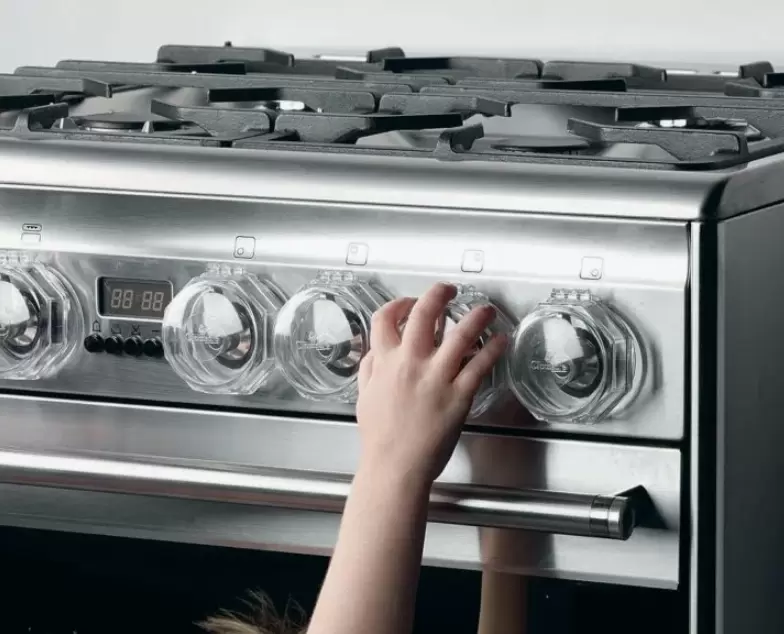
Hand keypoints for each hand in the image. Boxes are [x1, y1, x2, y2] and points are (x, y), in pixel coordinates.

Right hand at [355, 282, 507, 486]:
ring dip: (476, 316)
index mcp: (385, 362)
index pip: (385, 318)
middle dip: (439, 294)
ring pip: (460, 334)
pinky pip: (480, 365)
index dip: (399, 303)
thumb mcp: (364, 397)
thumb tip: (375, 353)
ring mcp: (436, 377)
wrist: (394, 466)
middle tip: (449, 289)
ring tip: (486, 309)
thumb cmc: (380, 437)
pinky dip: (493, 349)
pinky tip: (500, 340)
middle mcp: (411, 363)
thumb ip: (370, 370)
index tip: (410, 302)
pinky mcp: (459, 395)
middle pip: (424, 313)